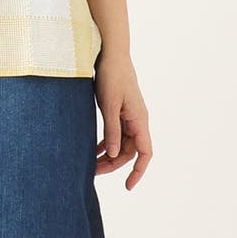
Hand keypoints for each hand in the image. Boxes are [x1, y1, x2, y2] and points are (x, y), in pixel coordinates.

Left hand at [92, 48, 152, 189]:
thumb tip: (115, 155)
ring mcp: (129, 113)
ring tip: (91, 163)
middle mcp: (137, 118)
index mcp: (139, 118)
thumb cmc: (111, 75)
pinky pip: (117, 131)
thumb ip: (113, 130)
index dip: (138, 171)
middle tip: (94, 172)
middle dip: (114, 164)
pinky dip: (107, 141)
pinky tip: (95, 147)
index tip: (127, 186)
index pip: (145, 152)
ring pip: (122, 142)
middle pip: (130, 150)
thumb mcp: (109, 104)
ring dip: (109, 153)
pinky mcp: (120, 108)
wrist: (110, 51)